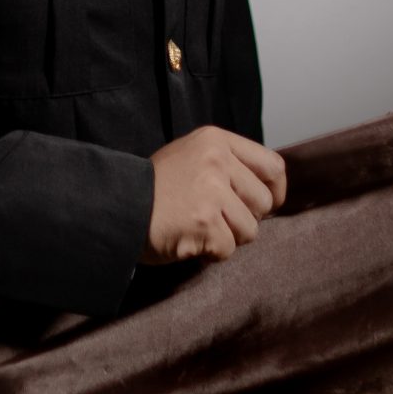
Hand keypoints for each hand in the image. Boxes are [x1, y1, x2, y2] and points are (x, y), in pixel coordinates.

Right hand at [140, 125, 286, 263]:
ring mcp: (211, 192)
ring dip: (229, 237)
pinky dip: (211, 252)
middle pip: (264, 202)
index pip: (272, 166)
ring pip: (251, 229)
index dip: (274, 191)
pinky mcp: (204, 222)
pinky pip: (228, 249)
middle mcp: (216, 162)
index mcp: (216, 141)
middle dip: (246, 218)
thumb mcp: (191, 156)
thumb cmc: (156, 187)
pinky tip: (189, 238)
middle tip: (217, 219)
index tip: (265, 206)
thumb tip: (268, 192)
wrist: (117, 205)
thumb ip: (228, 165)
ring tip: (200, 228)